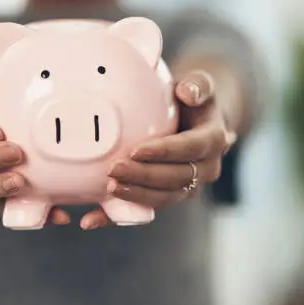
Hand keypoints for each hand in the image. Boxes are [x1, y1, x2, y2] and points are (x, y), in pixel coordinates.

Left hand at [80, 70, 236, 229]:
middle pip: (176, 178)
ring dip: (135, 195)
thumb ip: (198, 84)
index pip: (191, 149)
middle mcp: (205, 168)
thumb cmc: (191, 98)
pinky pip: (144, 211)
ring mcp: (188, 186)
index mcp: (213, 140)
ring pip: (163, 198)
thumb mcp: (199, 84)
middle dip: (144, 176)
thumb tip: (186, 91)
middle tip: (114, 169)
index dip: (165, 152)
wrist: (194, 119)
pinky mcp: (167, 196)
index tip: (136, 150)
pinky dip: (116, 217)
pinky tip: (91, 220)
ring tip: (108, 187)